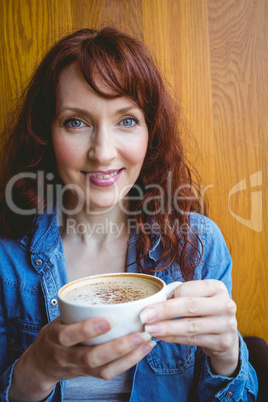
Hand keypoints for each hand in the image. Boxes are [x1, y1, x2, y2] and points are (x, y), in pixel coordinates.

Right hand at [9, 316, 154, 401]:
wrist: (41, 363)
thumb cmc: (55, 333)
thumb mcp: (58, 319)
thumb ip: (77, 309)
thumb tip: (109, 286)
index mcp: (55, 337)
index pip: (68, 336)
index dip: (87, 330)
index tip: (108, 320)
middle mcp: (65, 356)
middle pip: (91, 357)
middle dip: (118, 347)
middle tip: (140, 334)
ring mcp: (78, 369)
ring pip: (103, 369)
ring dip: (128, 356)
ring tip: (147, 340)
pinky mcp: (89, 375)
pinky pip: (109, 373)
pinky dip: (129, 362)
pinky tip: (144, 350)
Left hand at [140, 279, 238, 376]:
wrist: (226, 335)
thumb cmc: (205, 311)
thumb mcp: (199, 297)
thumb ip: (182, 295)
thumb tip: (153, 300)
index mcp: (216, 287)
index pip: (188, 289)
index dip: (169, 296)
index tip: (152, 302)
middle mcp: (225, 304)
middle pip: (190, 306)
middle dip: (164, 311)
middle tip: (144, 315)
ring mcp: (226, 324)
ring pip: (191, 326)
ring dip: (166, 328)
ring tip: (149, 329)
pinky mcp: (222, 342)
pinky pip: (192, 340)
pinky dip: (174, 338)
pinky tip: (160, 337)